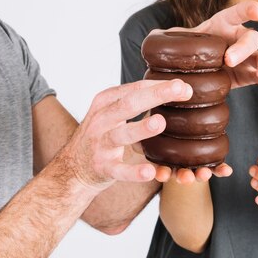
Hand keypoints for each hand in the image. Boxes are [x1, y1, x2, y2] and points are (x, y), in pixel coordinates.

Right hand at [64, 78, 194, 188]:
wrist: (73, 167)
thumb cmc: (101, 134)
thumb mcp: (112, 112)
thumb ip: (136, 101)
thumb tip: (177, 87)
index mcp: (106, 102)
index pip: (135, 88)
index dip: (159, 86)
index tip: (184, 86)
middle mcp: (102, 120)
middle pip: (128, 104)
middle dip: (155, 95)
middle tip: (181, 90)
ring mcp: (101, 144)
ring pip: (122, 135)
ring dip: (141, 129)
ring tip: (160, 122)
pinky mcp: (103, 167)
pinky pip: (120, 170)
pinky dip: (134, 172)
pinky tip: (150, 171)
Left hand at [144, 0, 257, 182]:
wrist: (190, 72)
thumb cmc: (185, 51)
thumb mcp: (173, 43)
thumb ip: (164, 39)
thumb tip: (153, 38)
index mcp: (220, 25)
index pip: (235, 13)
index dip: (247, 9)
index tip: (257, 9)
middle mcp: (236, 39)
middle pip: (250, 37)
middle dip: (243, 47)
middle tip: (229, 59)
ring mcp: (245, 58)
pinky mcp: (247, 76)